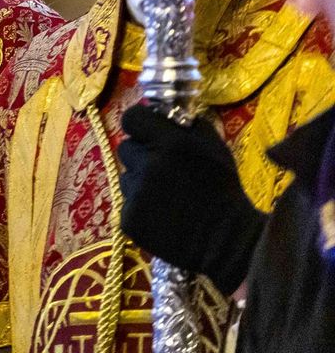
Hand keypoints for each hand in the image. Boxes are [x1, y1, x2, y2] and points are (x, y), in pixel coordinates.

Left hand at [118, 103, 264, 292]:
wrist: (228, 241)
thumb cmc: (224, 190)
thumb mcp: (214, 147)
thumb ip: (186, 124)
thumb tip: (159, 111)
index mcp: (171, 143)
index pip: (132, 118)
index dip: (140, 124)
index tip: (148, 132)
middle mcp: (149, 165)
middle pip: (126, 147)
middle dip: (142, 154)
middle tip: (164, 169)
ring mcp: (136, 194)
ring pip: (126, 176)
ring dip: (141, 181)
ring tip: (167, 195)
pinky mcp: (129, 218)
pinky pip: (127, 202)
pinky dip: (141, 206)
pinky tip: (163, 214)